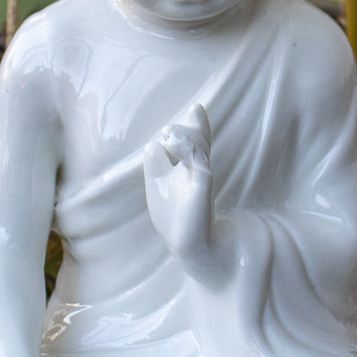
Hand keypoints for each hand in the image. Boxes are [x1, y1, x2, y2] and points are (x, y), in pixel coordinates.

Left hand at [143, 103, 215, 261]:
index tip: (195, 110)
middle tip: (192, 113)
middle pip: (200, 140)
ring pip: (199, 148)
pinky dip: (186, 150)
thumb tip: (153, 142)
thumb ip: (156, 163)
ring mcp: (201, 178)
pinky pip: (199, 164)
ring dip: (185, 136)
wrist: (187, 245)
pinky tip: (171, 143)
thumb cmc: (174, 217)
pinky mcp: (202, 187)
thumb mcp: (158, 185)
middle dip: (196, 126)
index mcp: (188, 167)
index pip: (193, 141)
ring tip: (169, 132)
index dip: (193, 126)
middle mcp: (197, 170)